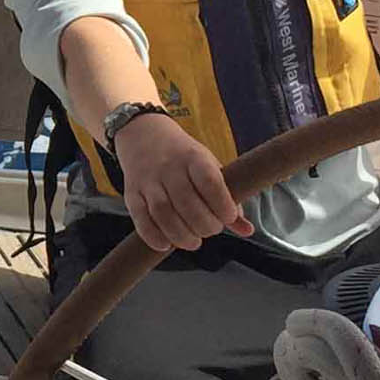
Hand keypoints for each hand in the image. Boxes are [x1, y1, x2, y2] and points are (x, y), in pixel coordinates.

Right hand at [113, 113, 250, 251]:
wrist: (143, 135)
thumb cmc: (183, 157)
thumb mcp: (208, 167)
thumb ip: (228, 199)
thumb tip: (247, 231)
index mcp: (193, 157)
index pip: (209, 181)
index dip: (222, 204)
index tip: (228, 217)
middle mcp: (169, 168)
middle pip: (186, 202)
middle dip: (204, 225)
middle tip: (211, 230)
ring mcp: (148, 181)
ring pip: (163, 213)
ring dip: (181, 235)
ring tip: (193, 242)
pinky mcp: (132, 194)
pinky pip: (140, 220)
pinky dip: (154, 236)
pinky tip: (166, 244)